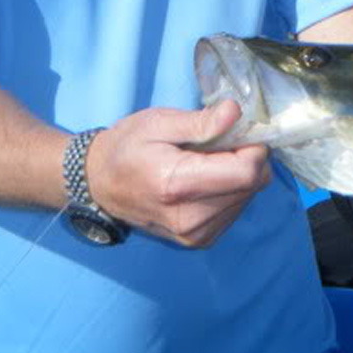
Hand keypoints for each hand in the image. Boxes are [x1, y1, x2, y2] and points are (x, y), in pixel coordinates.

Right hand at [84, 100, 270, 246]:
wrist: (100, 184)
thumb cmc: (128, 146)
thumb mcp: (158, 122)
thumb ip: (200, 121)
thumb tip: (236, 113)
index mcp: (177, 186)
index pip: (246, 173)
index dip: (253, 146)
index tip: (238, 130)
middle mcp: (190, 219)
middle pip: (252, 185)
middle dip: (248, 157)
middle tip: (222, 140)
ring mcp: (196, 235)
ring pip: (249, 196)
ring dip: (240, 173)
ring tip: (209, 159)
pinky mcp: (200, 240)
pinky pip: (237, 208)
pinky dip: (232, 189)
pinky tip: (207, 177)